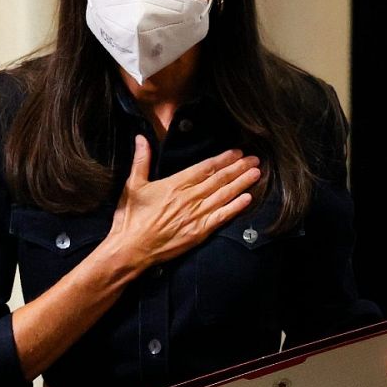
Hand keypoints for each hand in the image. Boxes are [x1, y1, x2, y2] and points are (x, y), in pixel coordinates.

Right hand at [101, 136, 261, 275]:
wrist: (130, 249)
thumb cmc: (130, 218)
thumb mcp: (133, 185)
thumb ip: (141, 160)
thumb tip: (140, 138)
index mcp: (174, 184)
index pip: (205, 167)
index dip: (223, 159)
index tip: (237, 152)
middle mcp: (189, 198)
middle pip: (219, 179)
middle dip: (239, 168)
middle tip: (255, 158)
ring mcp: (196, 215)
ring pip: (224, 195)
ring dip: (242, 183)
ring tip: (257, 173)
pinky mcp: (199, 232)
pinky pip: (222, 217)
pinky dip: (236, 207)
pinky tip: (248, 199)